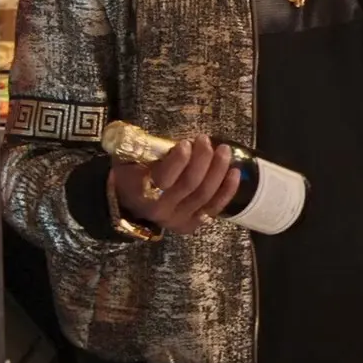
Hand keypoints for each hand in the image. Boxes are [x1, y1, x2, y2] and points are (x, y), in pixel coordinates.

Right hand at [108, 137, 240, 234]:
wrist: (127, 203)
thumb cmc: (131, 174)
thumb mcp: (129, 158)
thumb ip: (147, 149)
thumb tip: (175, 137)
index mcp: (141, 191)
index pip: (165, 178)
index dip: (179, 160)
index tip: (186, 143)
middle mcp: (160, 209)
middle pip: (190, 184)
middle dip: (203, 159)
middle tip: (206, 141)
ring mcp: (177, 219)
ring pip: (205, 195)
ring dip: (218, 170)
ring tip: (223, 150)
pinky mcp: (191, 224)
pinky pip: (214, 208)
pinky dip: (227, 190)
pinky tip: (234, 172)